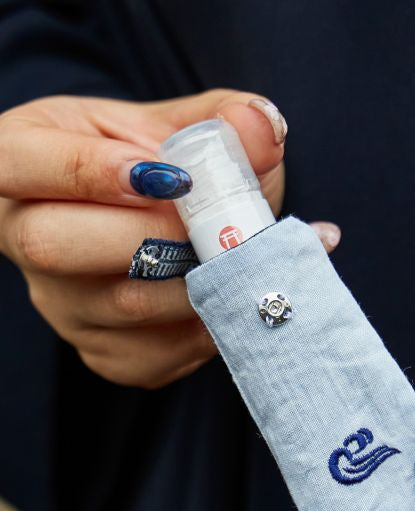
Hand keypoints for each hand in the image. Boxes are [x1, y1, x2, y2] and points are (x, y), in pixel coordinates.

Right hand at [0, 93, 340, 387]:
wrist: (157, 221)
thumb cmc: (156, 165)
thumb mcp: (174, 126)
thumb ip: (217, 120)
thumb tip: (261, 127)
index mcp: (24, 159)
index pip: (20, 164)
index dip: (90, 171)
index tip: (168, 176)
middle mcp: (24, 237)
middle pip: (56, 246)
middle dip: (152, 234)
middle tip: (210, 224)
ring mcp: (60, 303)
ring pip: (120, 307)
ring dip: (193, 283)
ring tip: (233, 260)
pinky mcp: (98, 350)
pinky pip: (150, 356)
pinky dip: (201, 331)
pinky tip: (221, 300)